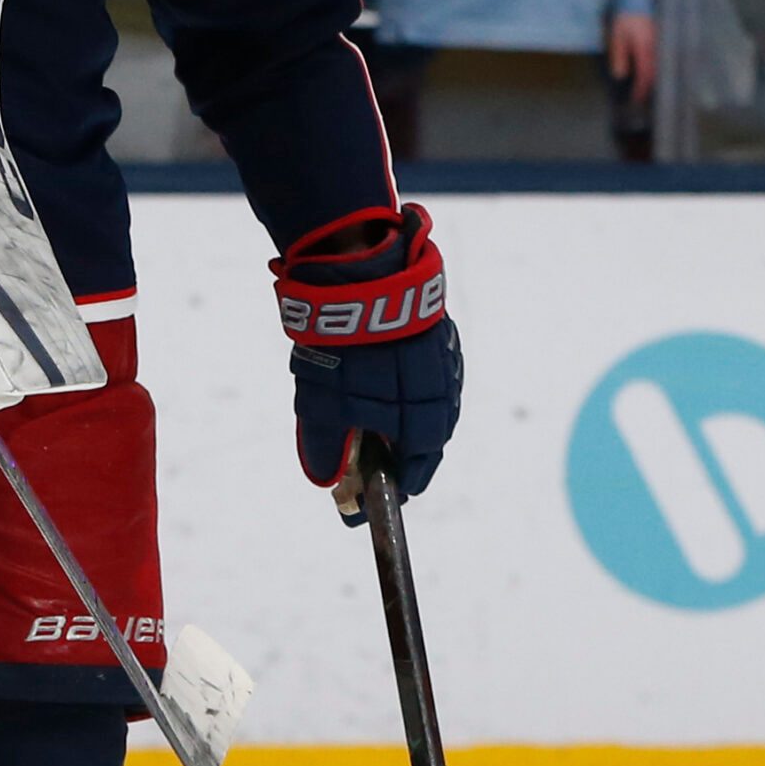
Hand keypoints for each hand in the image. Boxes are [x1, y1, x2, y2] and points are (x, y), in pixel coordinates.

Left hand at [271, 205, 460, 521]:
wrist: (358, 274)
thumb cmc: (340, 347)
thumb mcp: (321, 405)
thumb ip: (326, 447)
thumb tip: (325, 481)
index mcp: (420, 417)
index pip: (420, 463)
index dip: (406, 480)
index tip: (395, 491)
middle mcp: (442, 390)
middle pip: (434, 431)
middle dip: (414, 450)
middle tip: (396, 460)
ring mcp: (443, 357)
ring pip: (438, 398)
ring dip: (417, 413)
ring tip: (394, 421)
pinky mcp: (438, 328)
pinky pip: (434, 366)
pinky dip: (419, 381)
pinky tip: (399, 378)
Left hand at [606, 11, 656, 102]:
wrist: (637, 0)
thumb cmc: (625, 19)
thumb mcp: (617, 37)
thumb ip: (619, 56)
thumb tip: (620, 76)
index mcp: (645, 49)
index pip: (645, 75)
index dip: (641, 90)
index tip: (635, 101)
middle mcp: (657, 49)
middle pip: (657, 76)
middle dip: (650, 90)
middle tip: (642, 101)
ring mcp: (663, 46)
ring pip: (663, 70)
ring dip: (656, 82)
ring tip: (648, 92)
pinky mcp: (664, 43)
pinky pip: (664, 62)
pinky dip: (660, 72)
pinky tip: (655, 77)